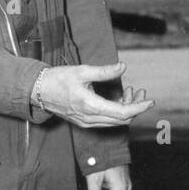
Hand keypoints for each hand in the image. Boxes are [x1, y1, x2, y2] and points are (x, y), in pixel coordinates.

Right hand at [37, 62, 152, 127]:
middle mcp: (90, 118)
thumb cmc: (58, 79)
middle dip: (135, 107)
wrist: (38, 91)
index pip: (123, 112)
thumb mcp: (82, 71)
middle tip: (140, 91)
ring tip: (131, 92)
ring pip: (115, 122)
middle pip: (122, 119)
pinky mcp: (84, 122)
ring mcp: (86, 122)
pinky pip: (106, 122)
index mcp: (90, 105)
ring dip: (127, 110)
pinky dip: (116, 112)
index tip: (150, 101)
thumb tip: (123, 67)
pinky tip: (117, 99)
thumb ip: (104, 71)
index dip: (139, 107)